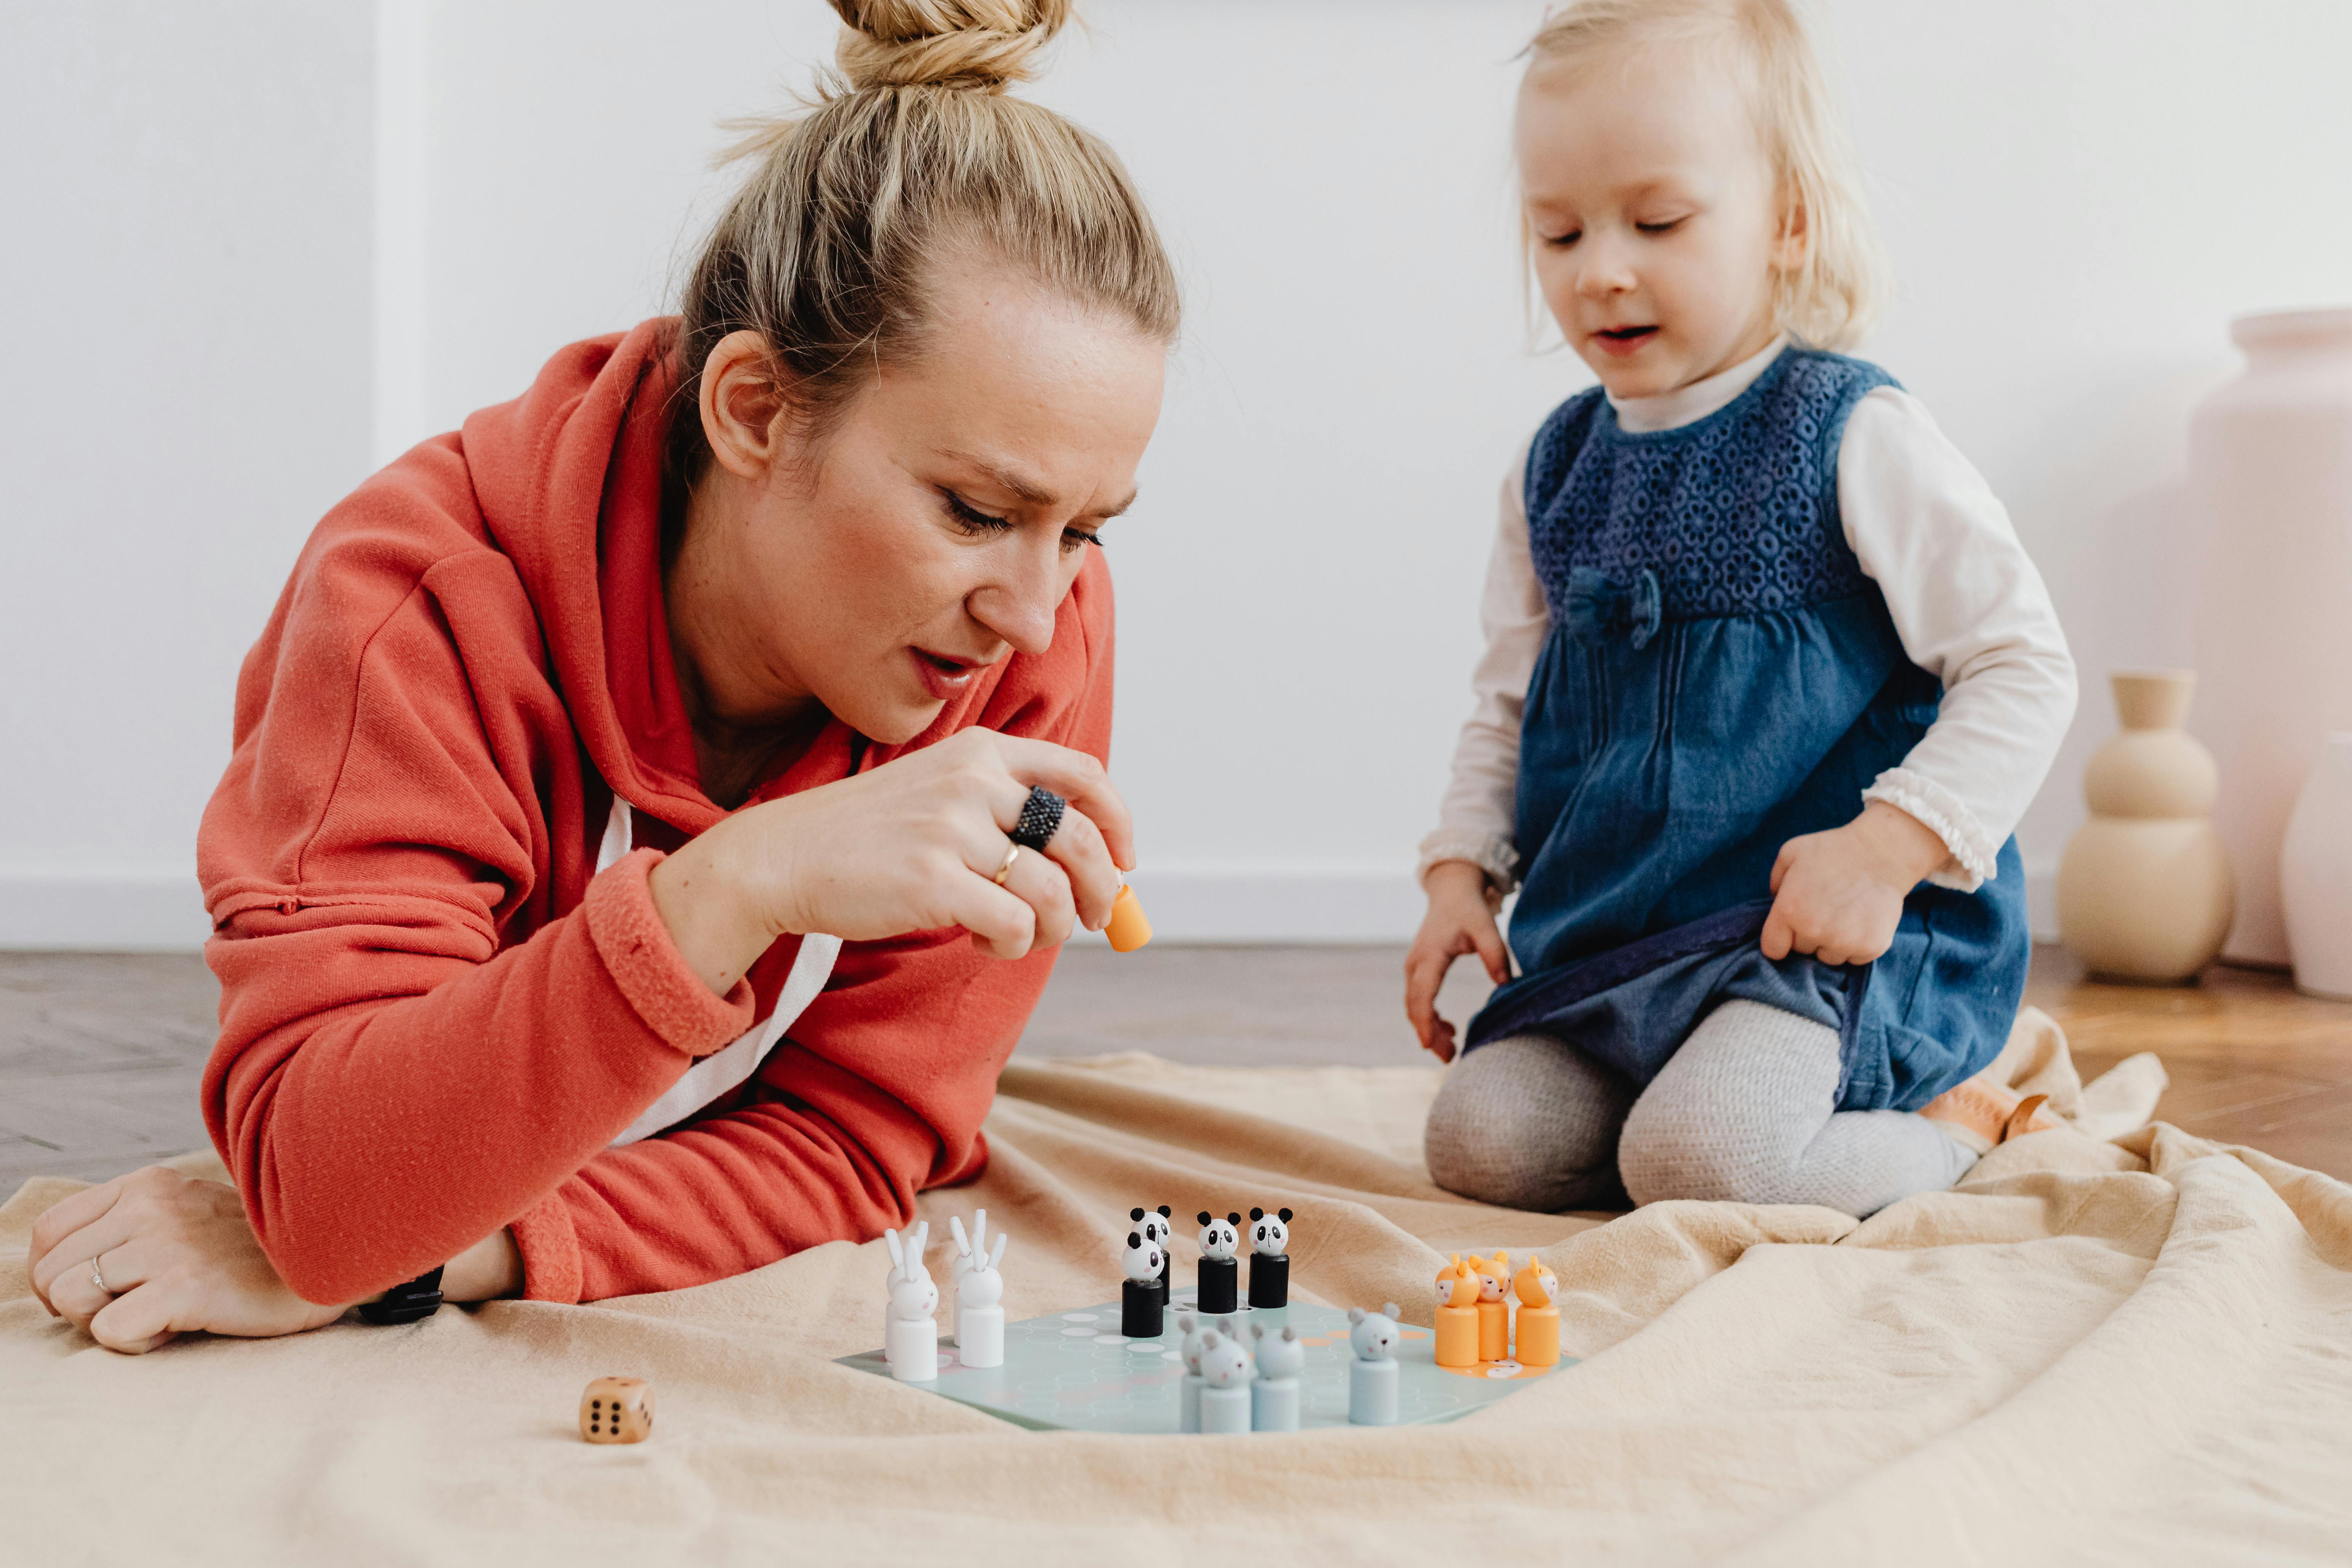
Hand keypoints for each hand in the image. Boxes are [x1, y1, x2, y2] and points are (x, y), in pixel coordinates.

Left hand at [25, 1167, 349, 1354]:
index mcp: (147, 1185)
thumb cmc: (255, 1253)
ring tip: (153, 1317)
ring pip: (70, 1297)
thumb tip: (64, 1270)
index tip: (96, 1293)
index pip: (50, 1231)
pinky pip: (110, 1330)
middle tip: (128, 1311)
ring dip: (102, 1322)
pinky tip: (172, 1331)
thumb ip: (132, 1225)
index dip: (55, 1273)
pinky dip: (133, 1343)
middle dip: (76, 1306)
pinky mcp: (187, 1287)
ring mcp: (168, 1244)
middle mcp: (150, 1207)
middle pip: (50, 1271)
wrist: (331, 1258)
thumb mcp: (188, 1216)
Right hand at [652, 728, 1132, 991]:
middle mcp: (973, 781)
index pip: (1080, 775)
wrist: (785, 856)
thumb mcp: (939, 794)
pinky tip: (982, 940)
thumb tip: (1089, 863)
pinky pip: (1014, 923)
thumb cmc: (869, 836)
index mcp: (981, 752)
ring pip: (1052, 890)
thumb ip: (1004, 812)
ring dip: (1052, 928)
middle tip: (1093, 920)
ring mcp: (952, 829)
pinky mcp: (933, 880)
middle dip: (1102, 889)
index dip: (1117, 821)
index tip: (1125, 861)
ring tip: (1016, 934)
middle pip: (1078, 838)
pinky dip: (1012, 943)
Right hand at [1404, 860, 1510, 1062]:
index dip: (1425, 1023)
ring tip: (1451, 1049)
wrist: (1450, 892)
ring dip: (1429, 1028)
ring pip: (1415, 1006)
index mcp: (1430, 955)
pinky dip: (1430, 1017)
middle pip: (1415, 1007)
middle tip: (1449, 1058)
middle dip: (1429, 1034)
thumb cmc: (1468, 909)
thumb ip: (1496, 953)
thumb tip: (1506, 983)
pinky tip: (1449, 1028)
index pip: (1422, 996)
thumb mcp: (1485, 926)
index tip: (1430, 1046)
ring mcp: (1414, 967)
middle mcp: (1416, 964)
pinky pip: (1419, 1000)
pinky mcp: (1419, 970)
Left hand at [1760, 801, 1951, 967]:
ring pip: (1829, 957)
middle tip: (1824, 909)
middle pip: (1802, 951)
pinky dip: (1857, 944)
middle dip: (1808, 934)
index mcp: (1789, 910)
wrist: (1883, 852)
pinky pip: (1854, 958)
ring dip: (1833, 942)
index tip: (1790, 929)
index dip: (1780, 939)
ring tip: (1844, 914)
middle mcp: (1814, 931)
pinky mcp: (1871, 947)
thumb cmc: (1834, 849)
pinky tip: (1861, 920)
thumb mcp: (1791, 854)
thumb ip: (1775, 882)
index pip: (1773, 949)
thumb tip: (1774, 903)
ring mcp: (1844, 942)